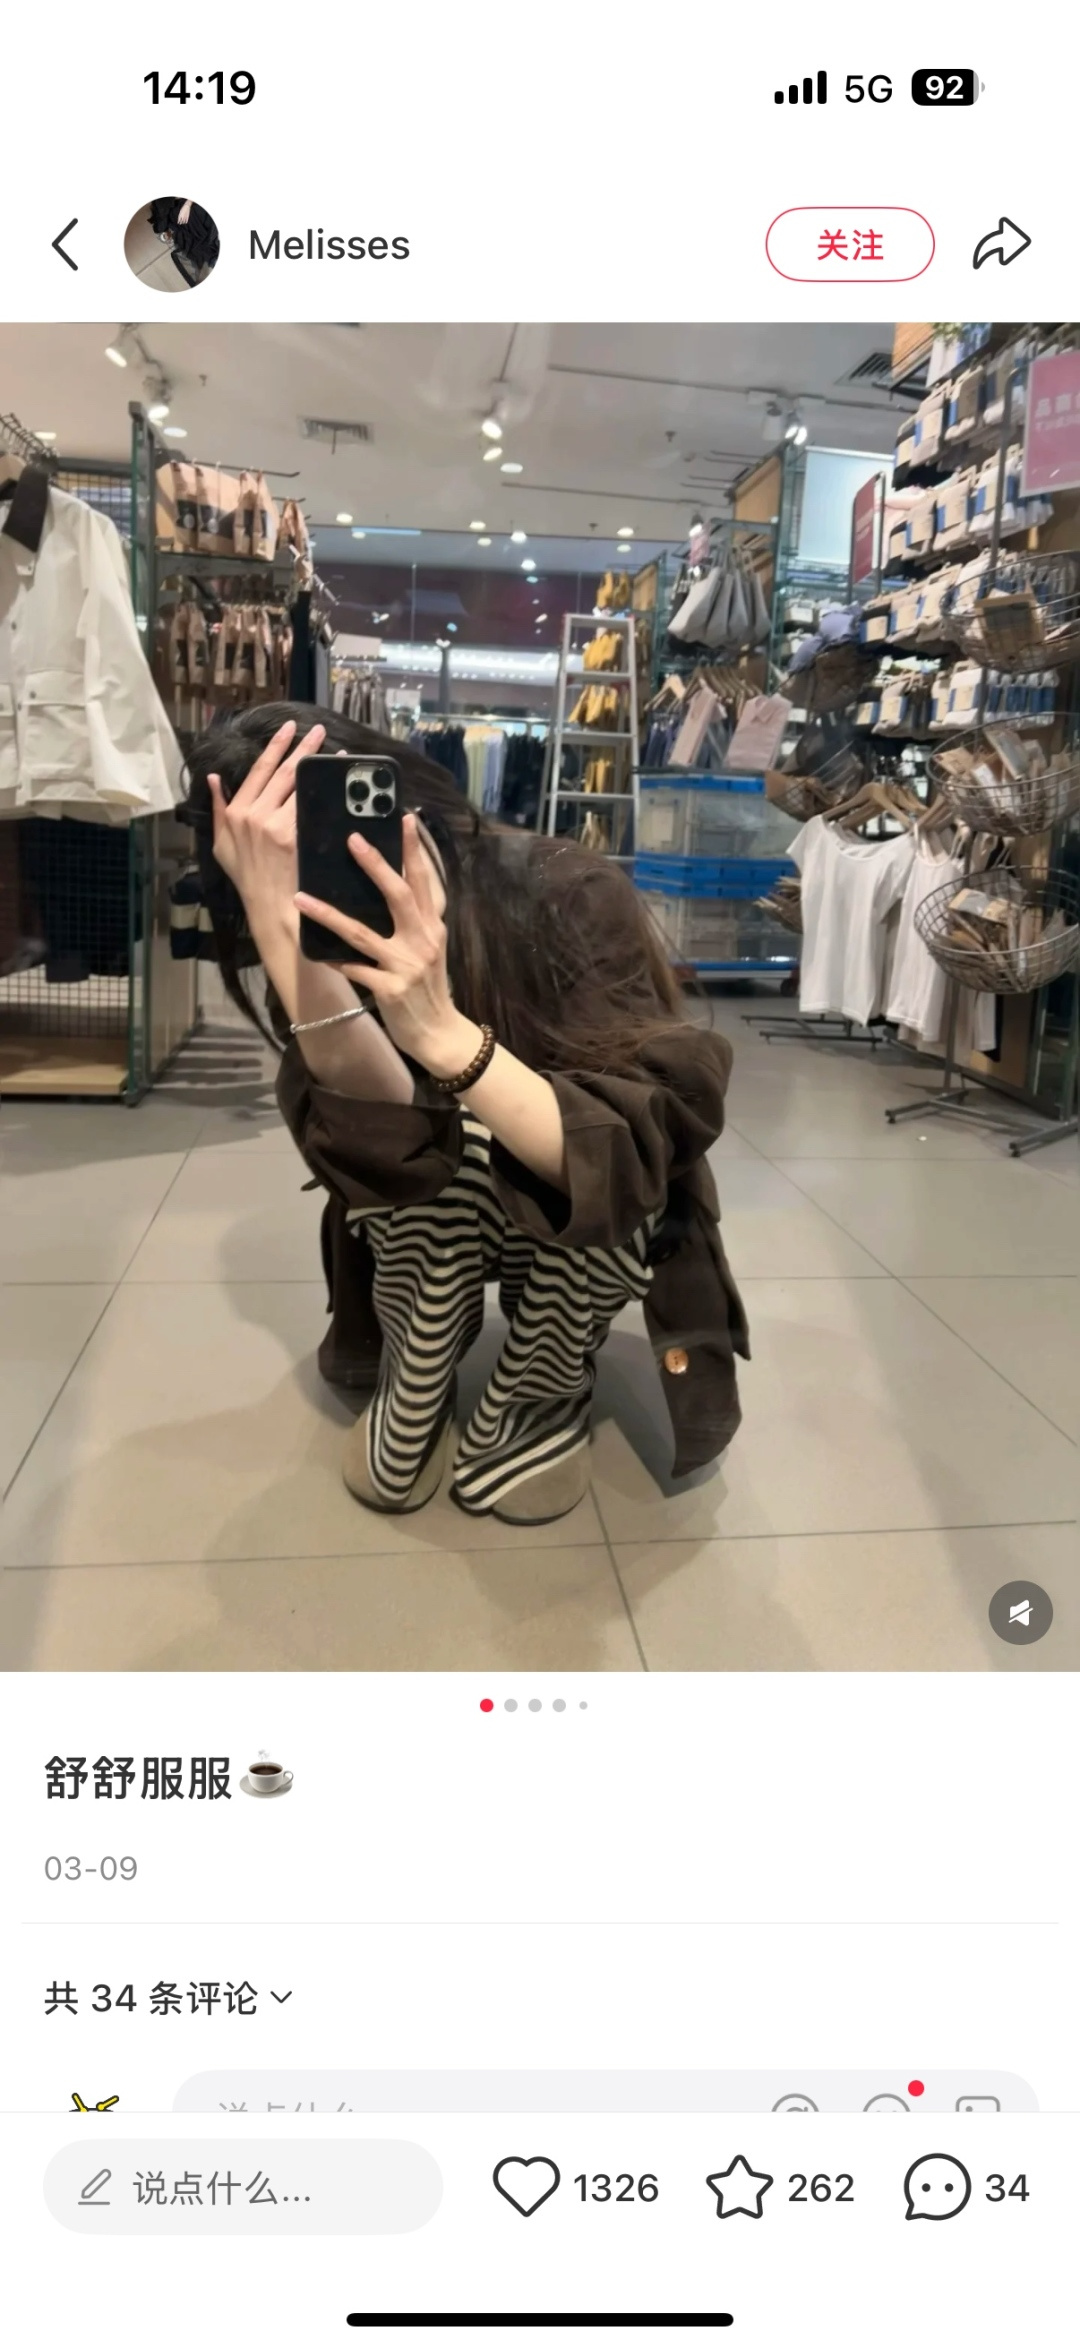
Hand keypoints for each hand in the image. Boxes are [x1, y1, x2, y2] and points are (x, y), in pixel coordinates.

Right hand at [208, 718, 325, 932]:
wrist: (268, 905)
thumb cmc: (247, 877)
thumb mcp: (221, 844)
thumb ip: (218, 808)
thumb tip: (212, 778)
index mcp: (236, 812)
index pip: (258, 769)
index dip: (274, 746)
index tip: (287, 729)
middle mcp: (253, 813)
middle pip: (283, 771)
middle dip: (302, 747)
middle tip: (317, 730)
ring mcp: (273, 823)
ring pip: (299, 785)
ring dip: (317, 764)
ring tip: (332, 750)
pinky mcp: (292, 835)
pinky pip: (310, 805)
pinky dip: (325, 788)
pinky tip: (336, 779)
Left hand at [294, 812, 475, 1073]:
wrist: (440, 1034)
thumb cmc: (429, 986)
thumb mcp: (431, 946)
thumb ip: (417, 918)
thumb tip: (391, 883)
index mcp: (433, 925)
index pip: (426, 880)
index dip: (417, 849)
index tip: (405, 818)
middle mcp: (423, 939)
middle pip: (400, 894)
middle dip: (377, 864)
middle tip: (352, 838)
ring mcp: (406, 965)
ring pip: (362, 933)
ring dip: (329, 914)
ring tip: (301, 897)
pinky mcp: (390, 989)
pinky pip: (354, 970)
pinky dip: (333, 959)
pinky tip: (313, 951)